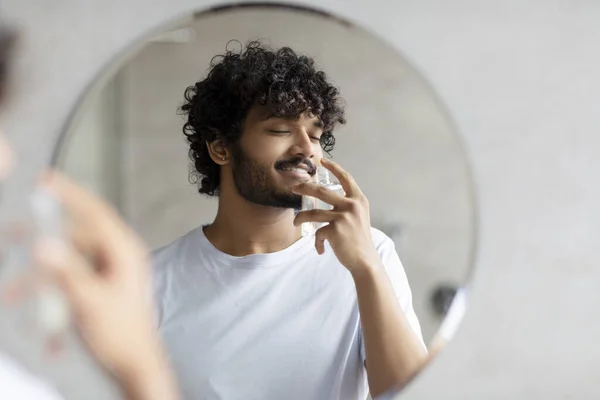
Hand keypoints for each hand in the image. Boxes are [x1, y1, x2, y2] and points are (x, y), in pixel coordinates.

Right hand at [33, 171, 178, 399]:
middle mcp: (119, 255)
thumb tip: (41, 245)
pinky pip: (72, 276)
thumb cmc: (121, 333)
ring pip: (70, 258)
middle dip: (45, 237)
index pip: (95, 212)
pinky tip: (35, 302)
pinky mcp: (101, 286)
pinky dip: (53, 285)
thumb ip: (66, 273)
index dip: (70, 193)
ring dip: (44, 270)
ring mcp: (110, 271)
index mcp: (125, 251)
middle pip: (77, 234)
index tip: (45, 179)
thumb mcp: (90, 302)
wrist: (135, 365)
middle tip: (15, 233)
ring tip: (14, 289)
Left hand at [292, 158, 379, 272]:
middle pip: (321, 191)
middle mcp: (352, 205)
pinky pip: (318, 232)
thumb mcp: (359, 217)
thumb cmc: (360, 240)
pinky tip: (321, 249)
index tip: (322, 161)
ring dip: (301, 218)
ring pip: (313, 213)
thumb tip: (326, 200)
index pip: (346, 178)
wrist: (365, 260)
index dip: (334, 168)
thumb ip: (347, 206)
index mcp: (359, 200)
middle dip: (304, 188)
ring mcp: (343, 217)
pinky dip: (317, 241)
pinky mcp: (335, 230)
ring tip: (296, 222)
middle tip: (294, 188)